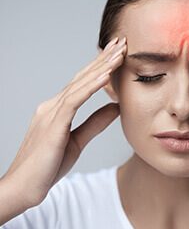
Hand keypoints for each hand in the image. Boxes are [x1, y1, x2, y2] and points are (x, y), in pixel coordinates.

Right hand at [1, 37, 126, 206]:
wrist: (25, 188)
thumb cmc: (47, 166)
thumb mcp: (78, 141)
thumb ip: (95, 123)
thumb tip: (116, 107)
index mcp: (58, 109)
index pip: (83, 82)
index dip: (101, 67)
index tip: (117, 54)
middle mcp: (53, 105)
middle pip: (82, 77)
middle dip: (103, 58)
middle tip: (121, 42)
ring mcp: (51, 113)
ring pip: (80, 84)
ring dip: (101, 67)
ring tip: (119, 52)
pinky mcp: (53, 124)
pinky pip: (74, 101)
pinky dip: (91, 87)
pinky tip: (105, 76)